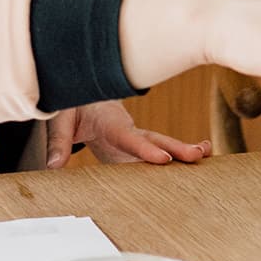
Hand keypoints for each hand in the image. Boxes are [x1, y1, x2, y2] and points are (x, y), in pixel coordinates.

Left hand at [43, 101, 210, 167]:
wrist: (80, 95)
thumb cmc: (71, 105)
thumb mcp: (59, 119)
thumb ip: (58, 141)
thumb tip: (54, 165)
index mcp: (110, 123)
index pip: (129, 138)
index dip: (145, 149)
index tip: (163, 159)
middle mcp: (128, 130)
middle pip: (154, 140)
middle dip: (176, 147)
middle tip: (197, 155)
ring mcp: (134, 139)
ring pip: (161, 145)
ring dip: (183, 150)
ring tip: (206, 154)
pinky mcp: (135, 147)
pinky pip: (157, 153)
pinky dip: (178, 156)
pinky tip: (200, 157)